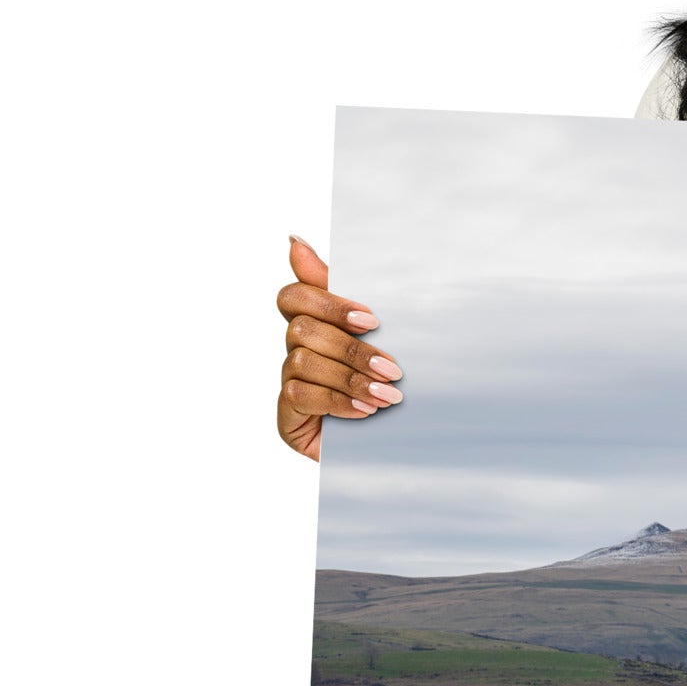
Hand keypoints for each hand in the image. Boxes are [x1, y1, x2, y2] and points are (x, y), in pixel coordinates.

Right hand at [275, 235, 402, 460]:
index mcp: (316, 324)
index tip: (371, 320)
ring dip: (350, 378)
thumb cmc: (389, 384)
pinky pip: (300, 396)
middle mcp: (296, 350)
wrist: (399, 445)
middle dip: (352, 349)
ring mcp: (289, 383)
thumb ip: (345, 292)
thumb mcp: (381, 337)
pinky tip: (366, 413)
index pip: (294, 296)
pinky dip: (337, 402)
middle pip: (302, 329)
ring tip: (389, 396)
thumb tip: (293, 240)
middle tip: (394, 368)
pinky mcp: (287, 416)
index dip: (328, 303)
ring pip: (302, 361)